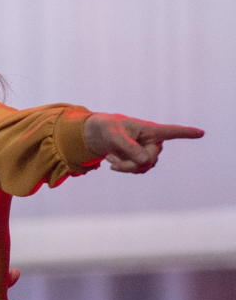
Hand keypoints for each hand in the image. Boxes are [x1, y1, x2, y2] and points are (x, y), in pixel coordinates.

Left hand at [84, 114, 202, 172]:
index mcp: (150, 129)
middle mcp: (154, 141)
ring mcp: (150, 151)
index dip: (186, 133)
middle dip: (129, 163)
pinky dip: (124, 169)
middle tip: (110, 160)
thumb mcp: (112, 136)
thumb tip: (145, 161)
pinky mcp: (144, 160)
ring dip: (125, 167)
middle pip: (149, 159)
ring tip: (111, 158)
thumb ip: (128, 147)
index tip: (201, 133)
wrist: (99, 135)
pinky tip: (113, 163)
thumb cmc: (106, 129)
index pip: (171, 132)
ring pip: (144, 167)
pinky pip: (138, 170)